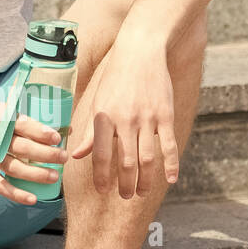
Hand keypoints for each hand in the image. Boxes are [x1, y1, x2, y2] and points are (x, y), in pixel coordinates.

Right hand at [0, 101, 68, 205]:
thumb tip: (62, 130)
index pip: (19, 124)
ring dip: (35, 174)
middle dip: (44, 154)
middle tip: (63, 157)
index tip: (57, 138)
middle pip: (19, 147)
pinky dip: (15, 193)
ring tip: (54, 176)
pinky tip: (32, 198)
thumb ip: (25, 120)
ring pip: (12, 167)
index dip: (39, 131)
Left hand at [69, 41, 177, 197]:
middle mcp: (125, 121)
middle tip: (125, 196)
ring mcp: (147, 119)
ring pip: (148, 159)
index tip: (102, 191)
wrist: (141, 51)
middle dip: (125, 184)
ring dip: (145, 180)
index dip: (101, 176)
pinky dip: (171, 165)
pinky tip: (171, 180)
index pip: (101, 155)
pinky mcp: (166, 115)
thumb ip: (91, 132)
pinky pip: (169, 145)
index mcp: (105, 118)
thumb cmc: (116, 78)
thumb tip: (76, 155)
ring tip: (141, 192)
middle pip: (127, 162)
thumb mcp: (98, 102)